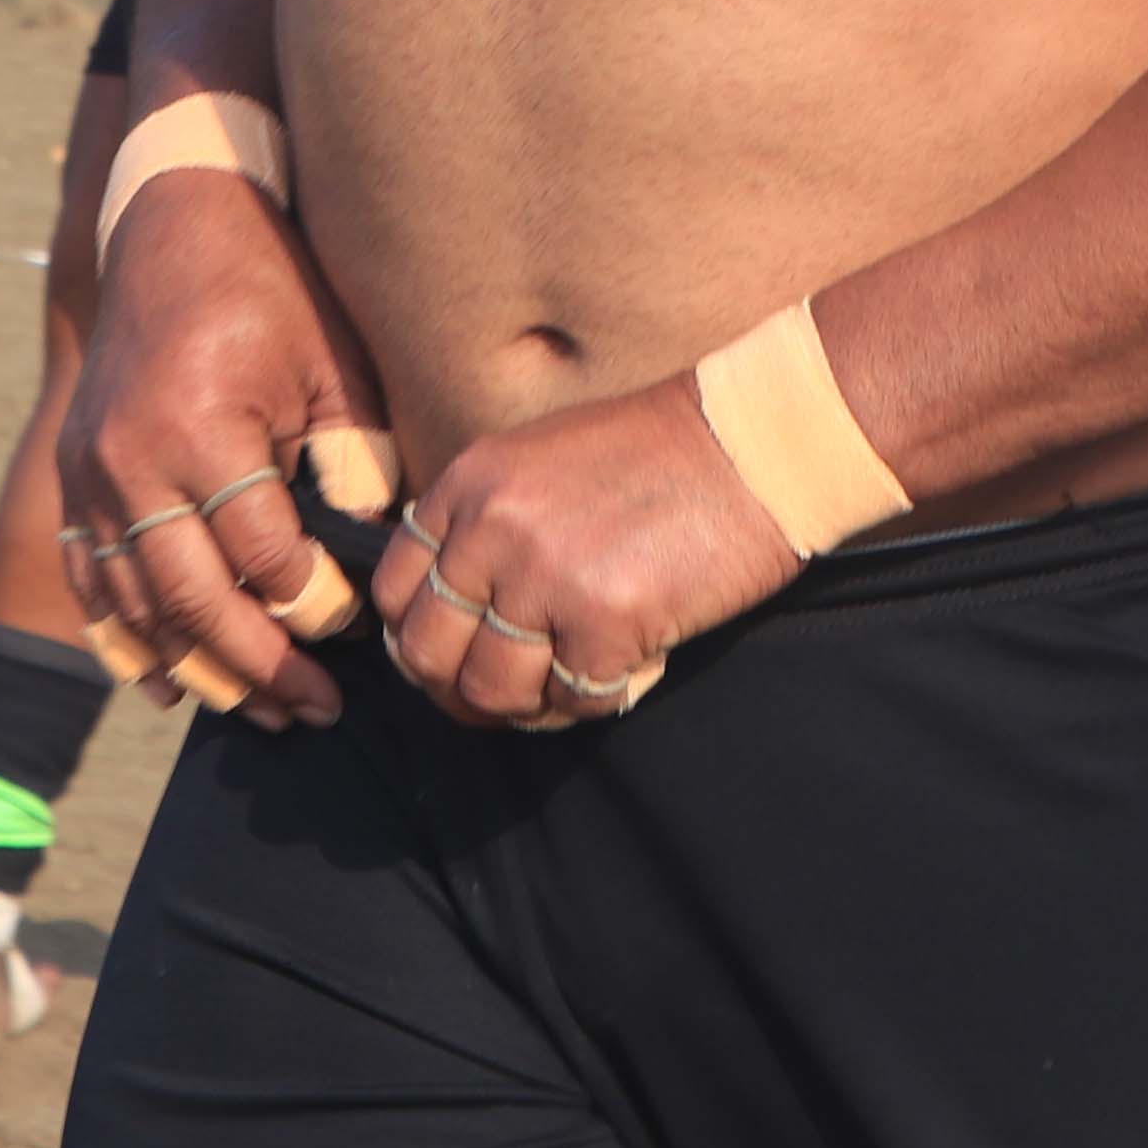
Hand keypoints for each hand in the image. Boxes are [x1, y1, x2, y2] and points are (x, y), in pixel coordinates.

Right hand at [58, 168, 391, 727]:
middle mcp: (133, 461)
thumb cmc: (272, 287)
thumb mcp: (333, 361)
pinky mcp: (74, 474)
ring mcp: (93, 472)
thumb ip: (353, 459)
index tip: (356, 631)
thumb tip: (370, 556)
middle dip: (260, 668)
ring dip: (198, 670)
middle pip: (195, 600)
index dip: (314, 608)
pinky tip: (167, 684)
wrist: (173, 223)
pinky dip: (127, 640)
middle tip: (315, 710)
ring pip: (138, 607)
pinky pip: (94, 579)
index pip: (264, 558)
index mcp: (204, 427)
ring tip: (260, 711)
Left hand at [370, 375, 802, 730]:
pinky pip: (571, 699)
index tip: (450, 657)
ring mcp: (544, 576)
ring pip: (490, 689)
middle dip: (457, 690)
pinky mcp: (603, 622)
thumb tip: (451, 612)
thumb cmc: (659, 454)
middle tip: (505, 697)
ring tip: (568, 685)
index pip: (394, 589)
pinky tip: (624, 672)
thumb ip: (486, 523)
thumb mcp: (541, 461)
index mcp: (470, 483)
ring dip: (528, 704)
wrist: (753, 443)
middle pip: (427, 652)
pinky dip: (595, 699)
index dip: (415, 639)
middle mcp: (491, 528)